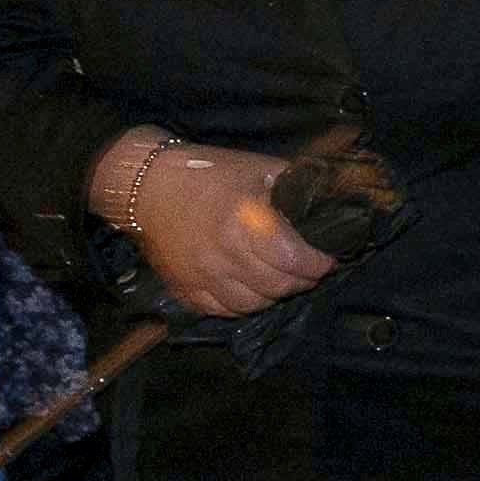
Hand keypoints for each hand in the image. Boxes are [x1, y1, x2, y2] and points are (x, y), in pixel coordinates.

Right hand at [127, 143, 339, 318]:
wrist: (148, 186)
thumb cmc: (209, 173)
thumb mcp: (259, 168)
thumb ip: (296, 186)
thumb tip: (331, 199)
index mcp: (246, 222)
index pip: (294, 260)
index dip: (319, 264)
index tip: (328, 258)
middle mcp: (225, 254)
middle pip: (278, 286)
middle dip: (302, 281)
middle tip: (309, 270)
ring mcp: (202, 276)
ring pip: (253, 305)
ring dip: (274, 295)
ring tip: (281, 279)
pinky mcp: (184, 289)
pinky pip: (222, 312)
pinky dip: (243, 305)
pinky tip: (251, 289)